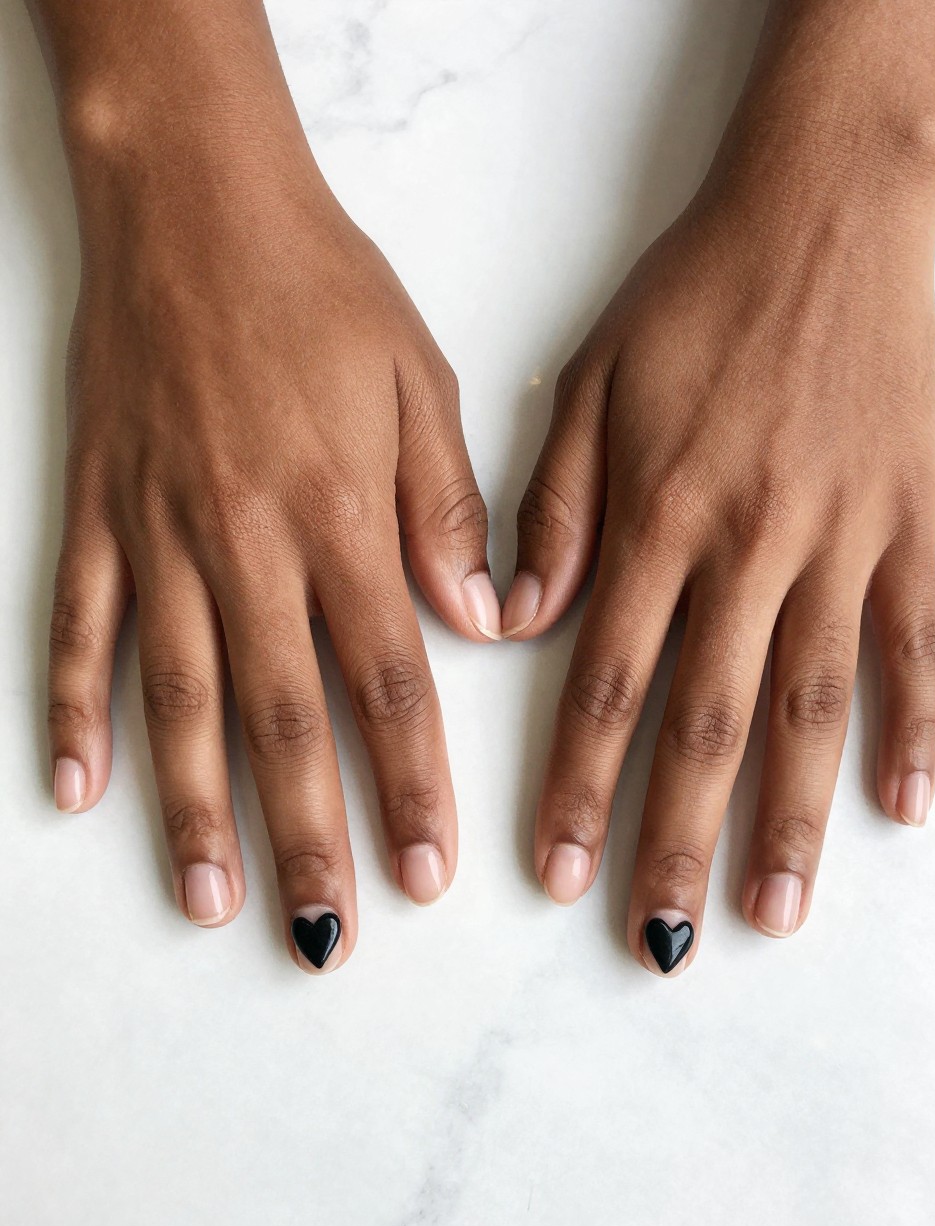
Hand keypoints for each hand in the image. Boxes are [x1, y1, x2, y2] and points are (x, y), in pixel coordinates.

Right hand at [47, 112, 497, 972]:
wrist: (194, 202)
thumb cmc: (318, 288)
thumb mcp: (417, 382)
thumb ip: (446, 509)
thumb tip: (483, 618)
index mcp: (340, 514)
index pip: (387, 682)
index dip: (409, 786)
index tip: (427, 873)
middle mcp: (246, 541)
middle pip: (282, 719)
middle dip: (309, 836)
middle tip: (324, 934)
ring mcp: (158, 533)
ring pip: (177, 697)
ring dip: (194, 809)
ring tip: (214, 900)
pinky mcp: (95, 512)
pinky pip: (79, 626)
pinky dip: (73, 709)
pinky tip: (76, 788)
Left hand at [506, 140, 934, 973]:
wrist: (819, 211)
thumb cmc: (693, 298)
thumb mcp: (591, 383)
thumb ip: (554, 508)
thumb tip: (517, 622)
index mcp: (657, 514)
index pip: (606, 681)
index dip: (580, 786)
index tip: (559, 873)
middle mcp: (747, 543)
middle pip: (704, 720)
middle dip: (676, 837)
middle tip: (660, 937)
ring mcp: (841, 536)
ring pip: (811, 702)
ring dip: (793, 815)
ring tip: (775, 910)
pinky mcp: (913, 518)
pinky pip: (921, 638)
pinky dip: (920, 723)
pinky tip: (907, 804)